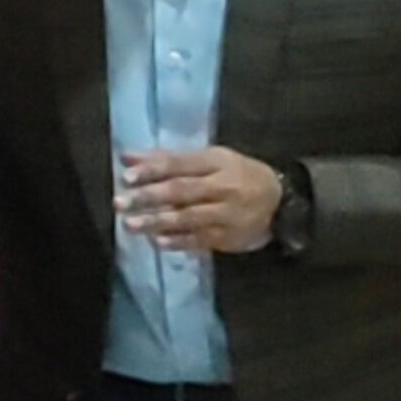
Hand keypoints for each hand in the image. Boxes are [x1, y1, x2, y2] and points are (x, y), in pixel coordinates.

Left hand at [117, 147, 281, 254]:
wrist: (280, 201)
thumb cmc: (237, 174)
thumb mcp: (209, 159)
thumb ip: (167, 159)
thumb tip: (127, 157)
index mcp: (215, 162)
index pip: (179, 165)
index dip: (152, 170)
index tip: (126, 176)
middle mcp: (222, 187)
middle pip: (181, 191)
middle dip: (148, 197)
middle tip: (119, 203)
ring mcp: (226, 214)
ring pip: (188, 218)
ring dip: (157, 221)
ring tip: (131, 225)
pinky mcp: (229, 237)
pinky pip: (200, 240)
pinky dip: (178, 241)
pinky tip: (157, 242)